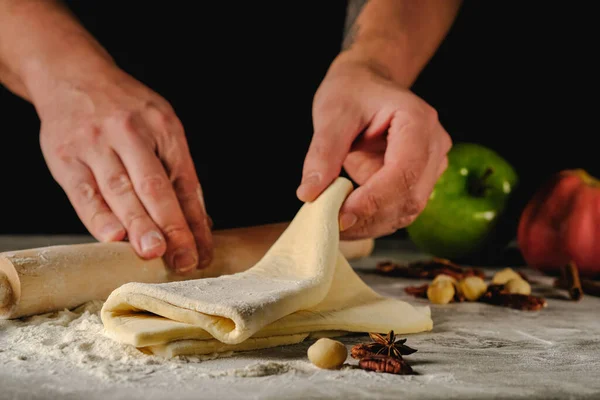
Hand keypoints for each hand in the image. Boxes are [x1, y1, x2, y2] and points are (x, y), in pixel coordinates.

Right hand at [36, 65, 212, 273]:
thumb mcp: (159, 125)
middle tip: (183, 258)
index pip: (184, 181)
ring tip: (153, 253)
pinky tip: (113, 237)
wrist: (72, 75)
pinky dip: (98, 216)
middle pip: (155, 186)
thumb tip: (198, 221)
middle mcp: (131, 133)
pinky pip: (84, 191)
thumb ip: (175, 169)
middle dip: (171, 225)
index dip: (194, 220)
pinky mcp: (66, 156)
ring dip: (139, 225)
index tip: (202, 251)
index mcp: (163, 127)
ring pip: (120, 190)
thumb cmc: (124, 110)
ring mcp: (96, 143)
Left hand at [297, 60, 451, 238]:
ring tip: (333, 223)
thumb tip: (310, 193)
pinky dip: (372, 220)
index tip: (341, 216)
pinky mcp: (417, 181)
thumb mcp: (332, 113)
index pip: (404, 171)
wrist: (366, 84)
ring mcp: (430, 166)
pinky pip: (398, 210)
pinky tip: (346, 218)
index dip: (375, 200)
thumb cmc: (352, 91)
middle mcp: (433, 146)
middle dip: (370, 217)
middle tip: (329, 224)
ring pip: (406, 211)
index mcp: (417, 121)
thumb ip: (323, 153)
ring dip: (370, 224)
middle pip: (410, 197)